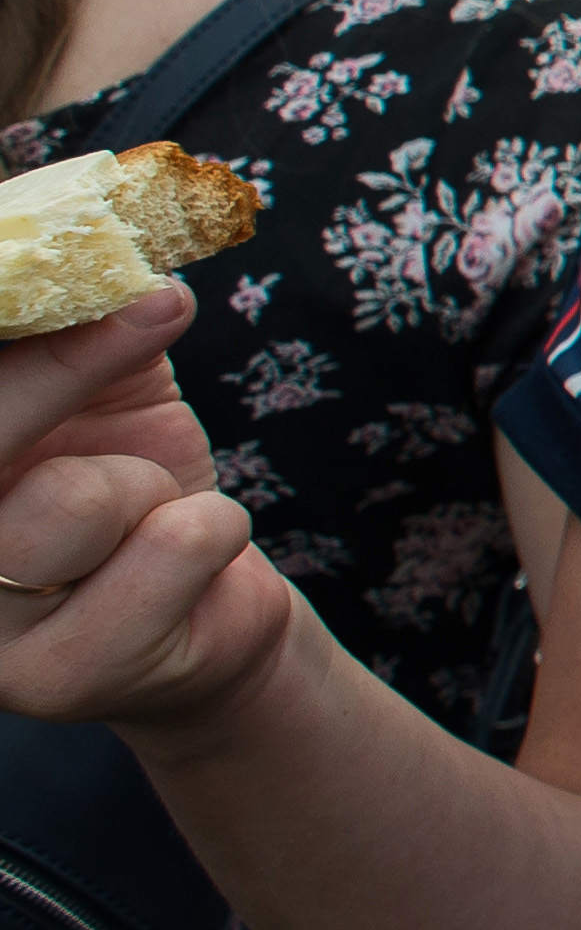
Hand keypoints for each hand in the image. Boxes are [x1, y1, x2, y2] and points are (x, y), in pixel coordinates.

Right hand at [0, 285, 299, 737]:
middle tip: (157, 305)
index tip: (65, 259)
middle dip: (65, 371)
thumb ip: (72, 321)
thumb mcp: (96, 383)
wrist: (207, 601)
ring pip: (74, 503)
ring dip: (147, 483)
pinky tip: (188, 560)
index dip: (14, 345)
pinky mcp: (54, 681)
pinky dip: (211, 529)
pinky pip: (171, 550)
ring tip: (143, 508)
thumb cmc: (132, 477)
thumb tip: (106, 248)